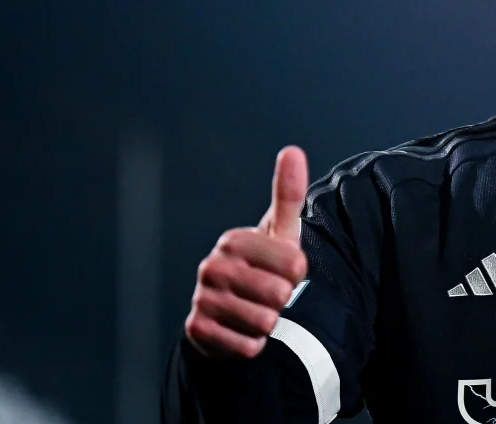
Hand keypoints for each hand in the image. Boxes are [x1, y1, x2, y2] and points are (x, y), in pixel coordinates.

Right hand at [185, 146, 309, 357]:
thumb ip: (288, 194)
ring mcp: (202, 299)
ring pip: (264, 322)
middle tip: (270, 294)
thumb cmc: (265, 266)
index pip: (295, 264)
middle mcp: (212, 267)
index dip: (298, 273)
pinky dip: (253, 344)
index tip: (285, 270)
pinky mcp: (198, 331)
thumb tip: (292, 150)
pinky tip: (243, 330)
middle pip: (279, 294)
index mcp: (234, 240)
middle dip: (283, 300)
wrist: (230, 311)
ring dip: (269, 323)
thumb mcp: (280, 232)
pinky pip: (247, 346)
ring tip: (257, 311)